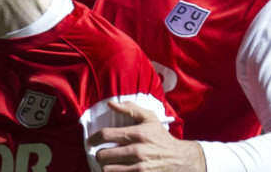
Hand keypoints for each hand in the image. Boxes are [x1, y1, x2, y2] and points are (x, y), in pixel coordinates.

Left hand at [89, 101, 205, 171]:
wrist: (180, 159)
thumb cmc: (161, 137)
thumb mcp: (149, 118)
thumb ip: (130, 108)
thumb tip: (110, 104)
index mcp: (137, 134)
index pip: (106, 135)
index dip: (94, 138)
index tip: (91, 141)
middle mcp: (137, 151)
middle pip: (103, 155)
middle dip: (99, 154)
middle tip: (102, 153)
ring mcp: (139, 168)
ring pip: (107, 169)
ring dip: (106, 166)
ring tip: (109, 163)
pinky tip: (116, 169)